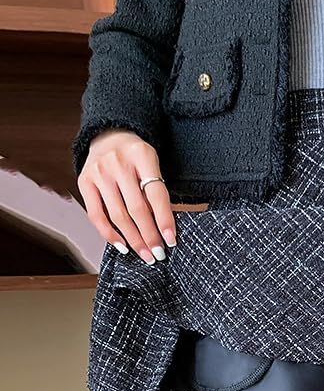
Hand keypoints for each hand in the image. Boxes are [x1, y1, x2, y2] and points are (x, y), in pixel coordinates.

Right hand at [77, 129, 176, 263]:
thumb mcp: (152, 163)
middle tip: (158, 254)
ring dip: (133, 240)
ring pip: (118, 215)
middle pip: (136, 208)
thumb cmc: (136, 156)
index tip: (171, 241)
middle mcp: (118, 163)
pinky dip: (109, 234)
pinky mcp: (85, 181)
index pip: (156, 194)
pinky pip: (96, 215)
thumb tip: (164, 229)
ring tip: (145, 254)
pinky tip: (122, 246)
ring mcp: (99, 172)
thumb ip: (156, 189)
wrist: (109, 135)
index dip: (165, 220)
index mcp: (142, 155)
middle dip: (149, 236)